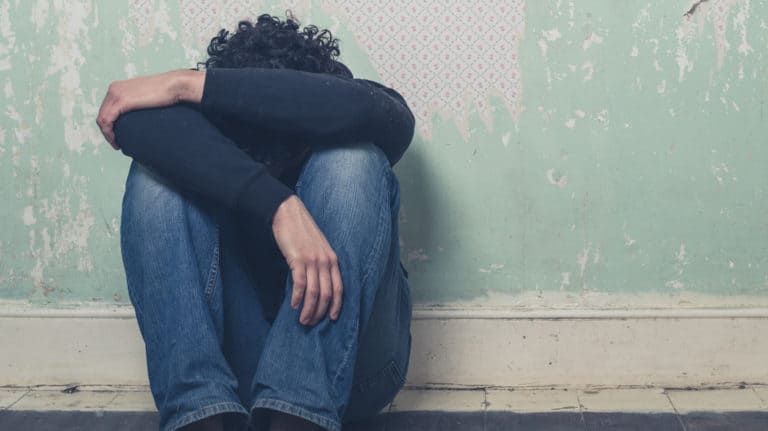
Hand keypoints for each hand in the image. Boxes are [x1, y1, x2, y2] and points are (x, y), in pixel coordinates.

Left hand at [96, 70, 203, 148]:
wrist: (174, 86)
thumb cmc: (166, 93)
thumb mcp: (146, 98)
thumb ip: (139, 104)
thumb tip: (140, 117)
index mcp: (118, 88)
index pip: (106, 109)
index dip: (109, 125)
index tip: (118, 136)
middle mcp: (113, 89)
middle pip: (102, 114)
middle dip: (107, 131)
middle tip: (117, 143)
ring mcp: (116, 94)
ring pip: (102, 119)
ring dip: (107, 135)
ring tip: (117, 145)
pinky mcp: (121, 101)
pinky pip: (107, 120)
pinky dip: (109, 133)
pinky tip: (116, 142)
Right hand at [272, 195, 342, 325]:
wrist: (288, 212)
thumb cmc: (301, 231)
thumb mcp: (317, 248)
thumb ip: (320, 264)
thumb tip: (315, 286)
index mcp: (332, 259)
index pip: (339, 288)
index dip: (336, 306)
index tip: (331, 319)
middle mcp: (326, 261)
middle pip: (327, 294)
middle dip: (320, 312)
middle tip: (311, 323)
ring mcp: (313, 260)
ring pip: (314, 292)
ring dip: (309, 309)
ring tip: (302, 320)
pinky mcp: (298, 259)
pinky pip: (300, 284)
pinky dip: (298, 298)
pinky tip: (293, 305)